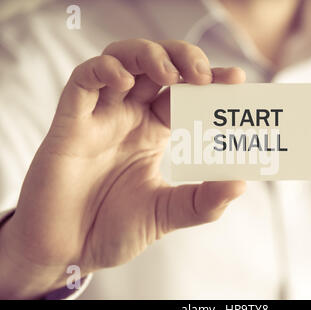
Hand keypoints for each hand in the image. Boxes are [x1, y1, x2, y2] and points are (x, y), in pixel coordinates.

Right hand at [0, 39, 245, 298]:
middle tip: (204, 74)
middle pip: (155, 65)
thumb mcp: (167, 214)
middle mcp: (128, 117)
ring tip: (171, 74)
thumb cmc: (114, 229)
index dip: (210, 80)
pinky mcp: (70, 123)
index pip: (184, 92)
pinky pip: (83, 81)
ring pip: (121, 59)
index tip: (237, 78)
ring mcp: (99, 116)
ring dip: (148, 55)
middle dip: (183, 58)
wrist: (68, 252)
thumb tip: (241, 182)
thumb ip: (204, 201)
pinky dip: (105, 71)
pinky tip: (125, 84)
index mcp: (153, 132)